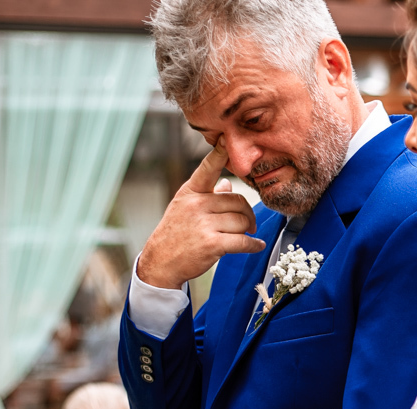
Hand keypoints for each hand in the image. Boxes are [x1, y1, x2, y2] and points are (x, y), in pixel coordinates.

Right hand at [138, 142, 265, 289]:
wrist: (161, 262)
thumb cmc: (176, 233)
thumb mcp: (185, 208)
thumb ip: (208, 195)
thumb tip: (228, 183)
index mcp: (190, 192)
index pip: (207, 168)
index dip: (219, 154)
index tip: (227, 139)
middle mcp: (197, 204)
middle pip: (238, 201)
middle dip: (247, 214)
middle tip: (248, 223)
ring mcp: (204, 224)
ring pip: (242, 221)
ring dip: (247, 230)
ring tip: (243, 235)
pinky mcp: (212, 243)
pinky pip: (243, 241)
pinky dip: (253, 244)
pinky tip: (256, 245)